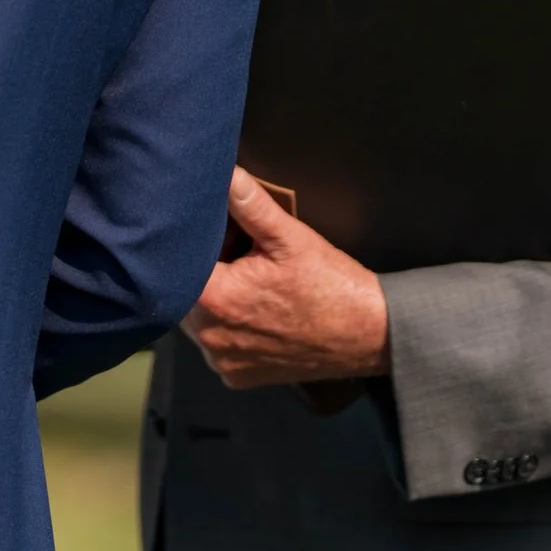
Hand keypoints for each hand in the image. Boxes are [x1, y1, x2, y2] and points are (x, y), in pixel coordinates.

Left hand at [183, 168, 390, 388]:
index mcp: (216, 300)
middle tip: (240, 258)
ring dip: (214, 300)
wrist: (371, 336)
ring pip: (198, 319)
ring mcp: (223, 361)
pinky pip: (217, 344)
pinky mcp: (237, 377)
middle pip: (186, 291)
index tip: (218, 235)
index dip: (196, 245)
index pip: (180, 263)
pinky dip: (228, 327)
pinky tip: (255, 312)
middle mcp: (210, 337)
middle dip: (206, 271)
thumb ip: (250, 204)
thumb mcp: (290, 238)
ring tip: (250, 284)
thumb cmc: (332, 286)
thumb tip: (226, 174)